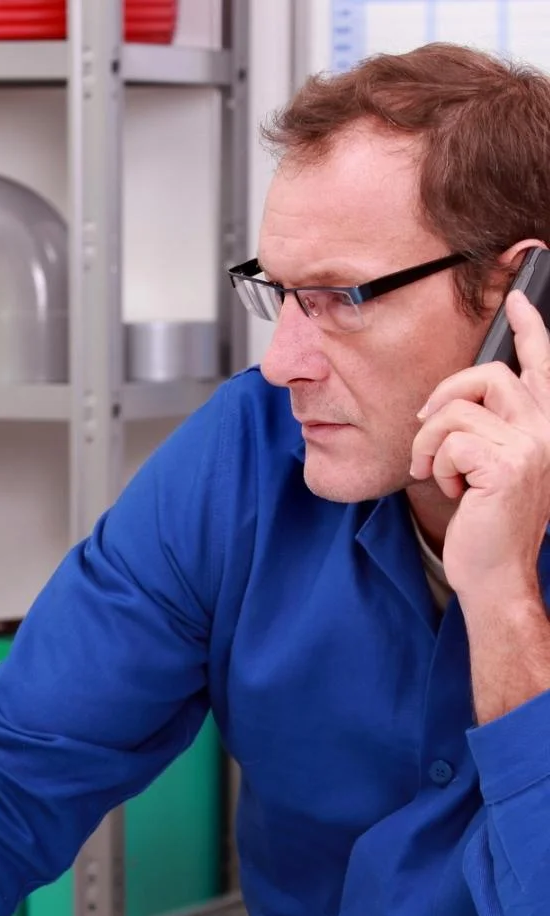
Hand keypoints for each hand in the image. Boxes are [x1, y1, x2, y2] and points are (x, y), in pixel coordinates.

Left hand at [411, 289, 549, 603]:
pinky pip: (449, 442)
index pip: (542, 365)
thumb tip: (446, 403)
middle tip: (424, 426)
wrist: (495, 571)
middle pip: (486, 375)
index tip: (517, 296)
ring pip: (457, 411)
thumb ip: (483, 429)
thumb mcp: (487, 466)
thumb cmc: (487, 522)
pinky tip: (451, 491)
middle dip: (443, 398)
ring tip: (435, 472)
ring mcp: (532, 446)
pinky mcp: (508, 465)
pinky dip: (436, 467)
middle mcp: (547, 429)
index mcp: (545, 426)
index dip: (530, 327)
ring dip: (430, 443)